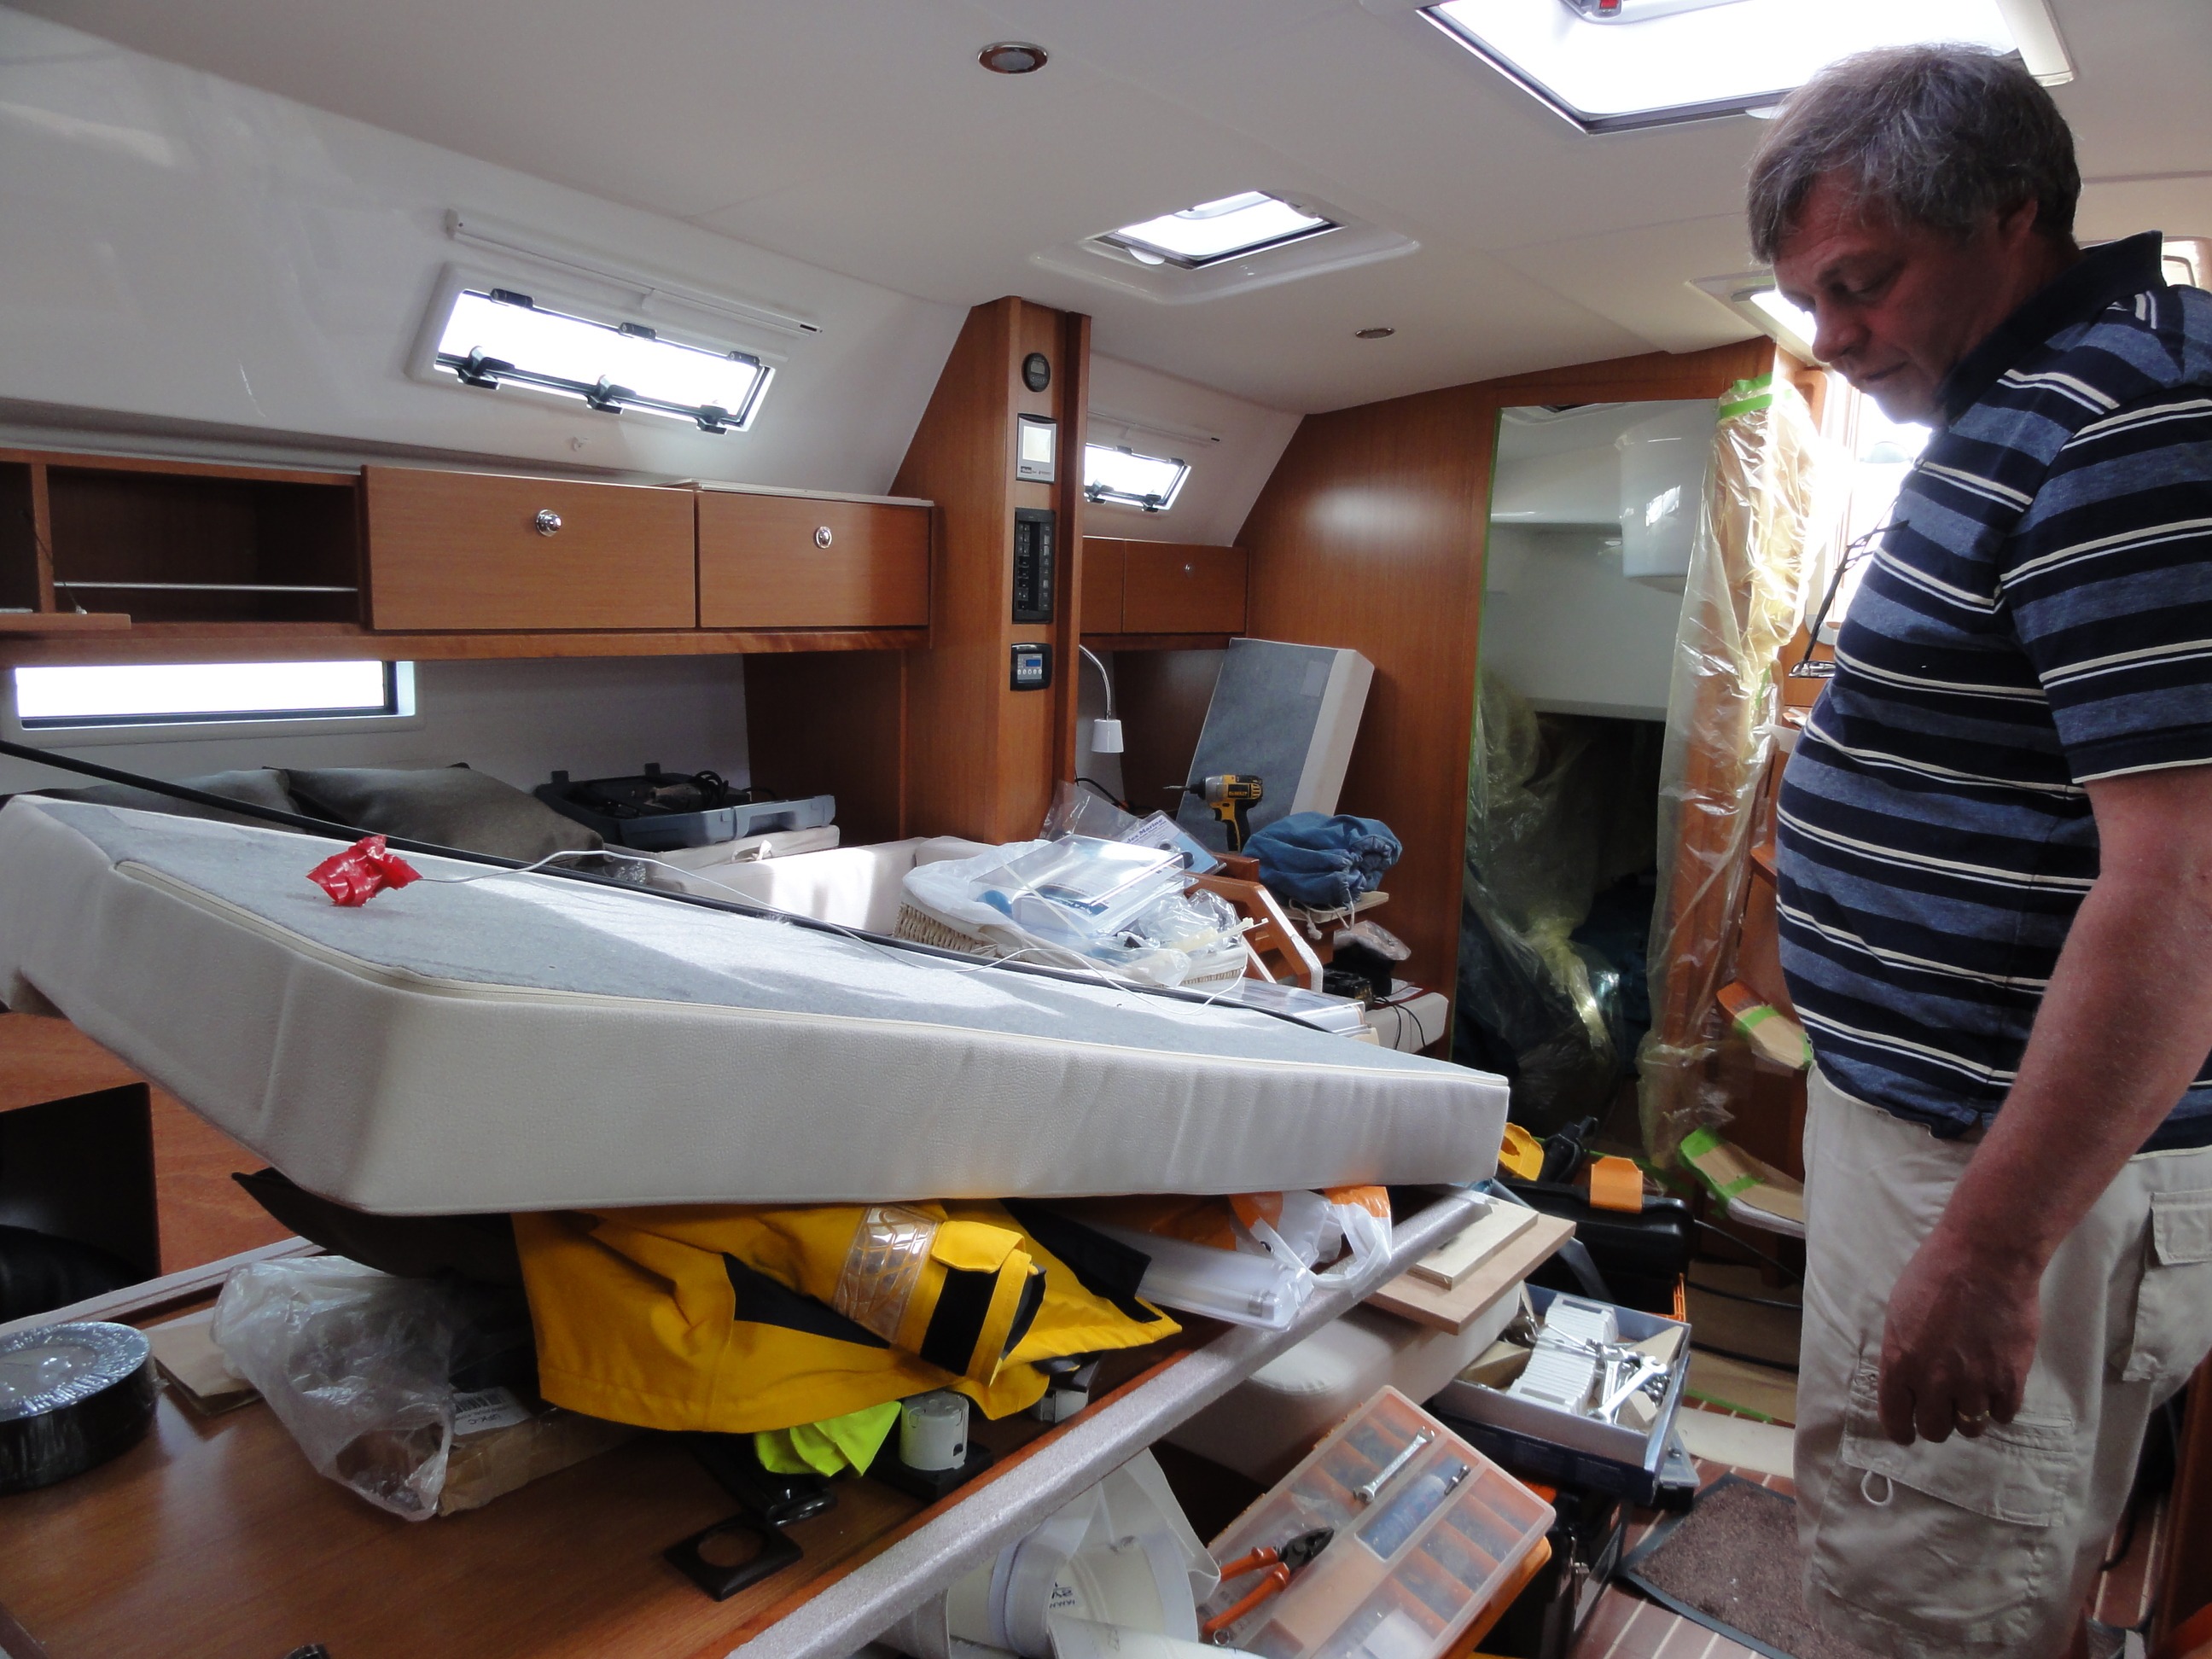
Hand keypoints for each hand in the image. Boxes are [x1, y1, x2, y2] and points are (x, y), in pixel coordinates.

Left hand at [1877, 1223, 2040, 1443]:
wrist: (1985, 1259)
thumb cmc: (1935, 1276)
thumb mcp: (1899, 1313)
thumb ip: (1902, 1353)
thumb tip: (1905, 1380)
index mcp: (1900, 1362)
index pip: (1895, 1419)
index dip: (1902, 1430)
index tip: (1909, 1433)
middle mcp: (1935, 1380)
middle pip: (1935, 1430)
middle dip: (1937, 1423)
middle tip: (1944, 1409)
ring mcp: (1974, 1382)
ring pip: (1971, 1427)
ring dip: (1969, 1416)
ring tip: (1972, 1397)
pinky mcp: (2010, 1379)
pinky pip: (2003, 1414)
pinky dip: (2000, 1406)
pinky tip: (1997, 1388)